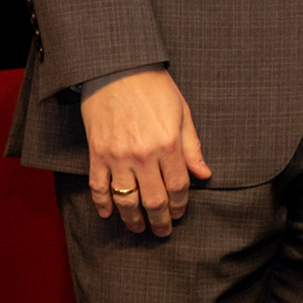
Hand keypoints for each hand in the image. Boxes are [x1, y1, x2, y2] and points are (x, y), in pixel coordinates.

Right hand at [79, 66, 210, 236]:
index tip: (181, 213)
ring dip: (133, 219)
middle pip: (154, 200)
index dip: (181, 204)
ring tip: (139, 228)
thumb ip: (192, 148)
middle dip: (160, 220)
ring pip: (126, 200)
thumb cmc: (155, 88)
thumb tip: (204, 175)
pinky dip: (103, 204)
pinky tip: (109, 214)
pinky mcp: (97, 154)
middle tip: (163, 232)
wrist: (118, 70)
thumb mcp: (183, 114)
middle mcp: (144, 156)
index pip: (178, 186)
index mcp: (169, 145)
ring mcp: (118, 157)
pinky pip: (99, 187)